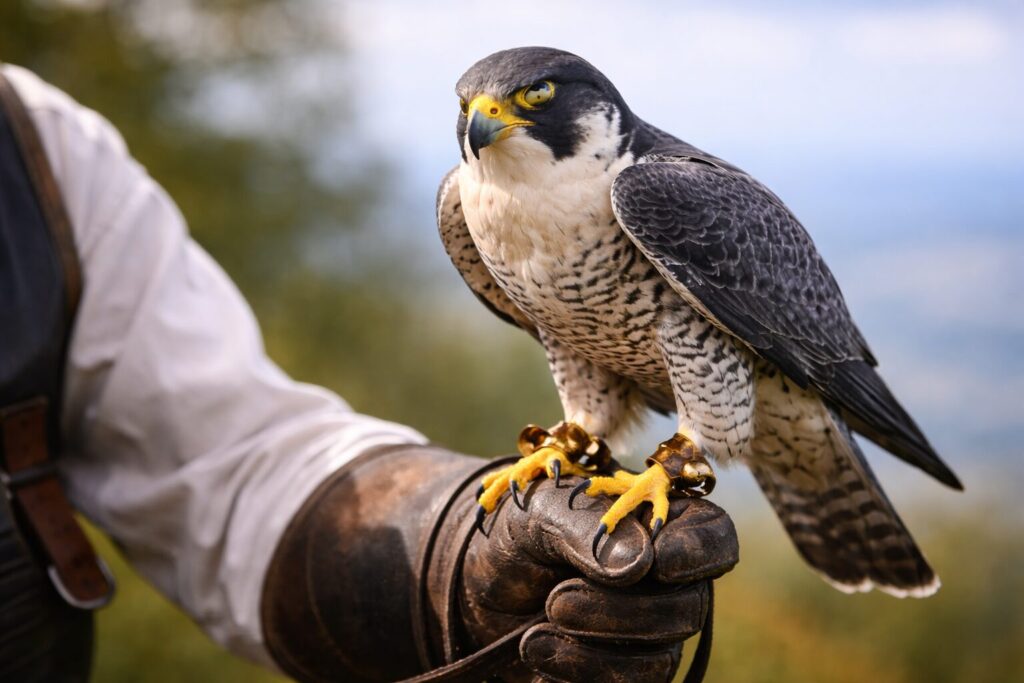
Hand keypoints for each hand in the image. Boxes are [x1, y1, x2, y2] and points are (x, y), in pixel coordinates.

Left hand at [460, 478, 737, 682]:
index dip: (699, 553)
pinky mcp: (622, 670)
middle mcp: (667, 580)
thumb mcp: (538, 511)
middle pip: (689, 606)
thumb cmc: (516, 532)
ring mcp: (649, 630)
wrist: (475, 584)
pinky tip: (536, 647)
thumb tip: (643, 566)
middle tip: (557, 597)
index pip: (714, 537)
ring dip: (595, 645)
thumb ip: (588, 526)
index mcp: (660, 522)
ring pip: (661, 657)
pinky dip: (579, 670)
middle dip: (620, 609)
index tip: (660, 564)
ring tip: (536, 626)